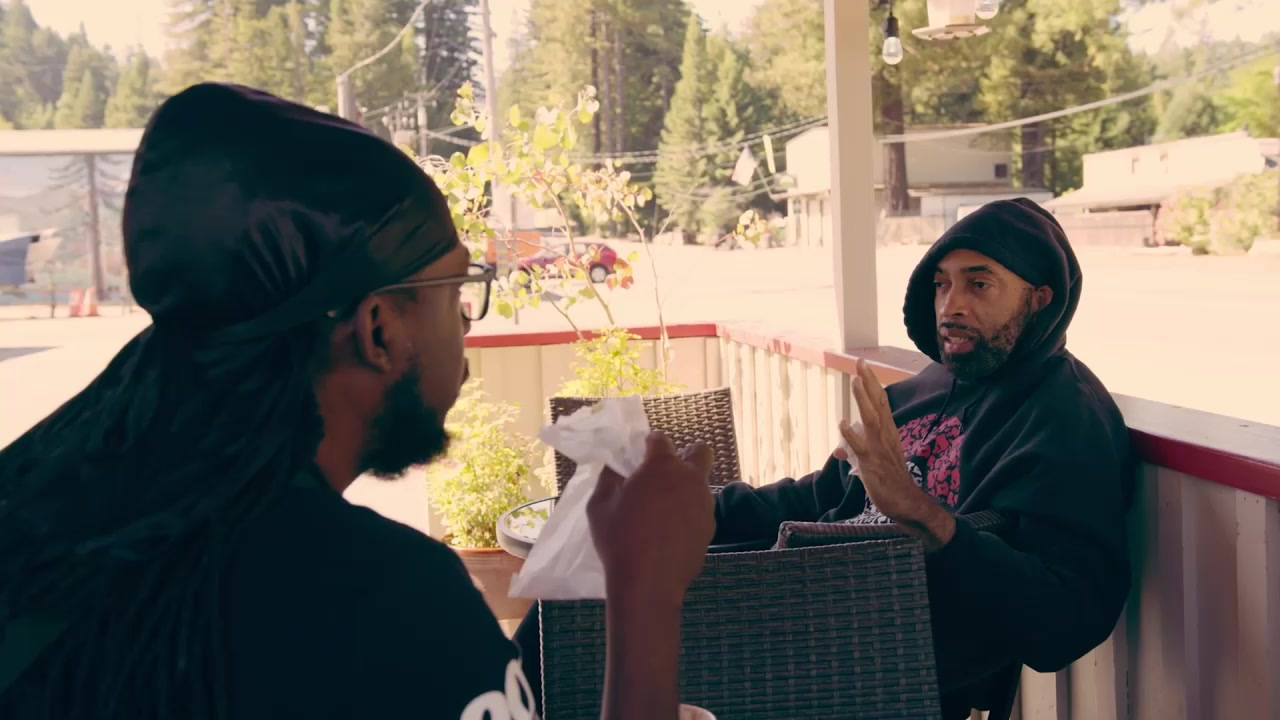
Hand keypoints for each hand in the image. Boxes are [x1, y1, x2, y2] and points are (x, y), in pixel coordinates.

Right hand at [588, 432, 715, 604]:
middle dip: (686, 454)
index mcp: (661, 466)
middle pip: (699, 452)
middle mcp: (689, 478)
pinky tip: (672, 532)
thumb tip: (615, 469)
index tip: (641, 453)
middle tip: (666, 473)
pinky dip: (689, 513)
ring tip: (664, 510)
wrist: (648, 583)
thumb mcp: (599, 506)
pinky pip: (700, 510)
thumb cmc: (619, 540)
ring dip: (686, 488)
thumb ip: (608, 480)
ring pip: (700, 484)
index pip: (660, 439)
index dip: (649, 443)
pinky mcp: (710, 527)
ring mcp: (704, 503)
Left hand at [838, 359, 954, 549]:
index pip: (880, 402)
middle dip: (868, 383)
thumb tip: (840, 450)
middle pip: (878, 404)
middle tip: (860, 362)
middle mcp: (885, 436)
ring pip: (871, 420)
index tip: (863, 365)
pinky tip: (842, 423)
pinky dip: (851, 435)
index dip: (871, 384)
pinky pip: (861, 448)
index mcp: (888, 432)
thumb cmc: (890, 481)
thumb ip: (856, 452)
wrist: (907, 503)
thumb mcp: (870, 463)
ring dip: (863, 401)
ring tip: (855, 381)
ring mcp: (879, 449)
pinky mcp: (872, 465)